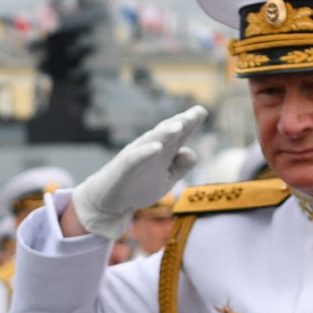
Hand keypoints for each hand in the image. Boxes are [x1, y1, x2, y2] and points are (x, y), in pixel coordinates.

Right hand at [61, 106, 209, 241]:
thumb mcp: (166, 179)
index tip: (202, 112)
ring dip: (165, 133)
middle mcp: (150, 148)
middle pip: (167, 133)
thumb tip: (192, 152)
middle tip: (195, 114)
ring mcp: (137, 156)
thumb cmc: (138, 186)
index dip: (190, 123)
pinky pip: (136, 158)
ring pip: (152, 141)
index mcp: (163, 151)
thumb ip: (180, 167)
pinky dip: (146, 152)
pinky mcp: (124, 167)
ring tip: (179, 126)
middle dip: (180, 123)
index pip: (179, 134)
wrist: (110, 200)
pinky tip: (157, 148)